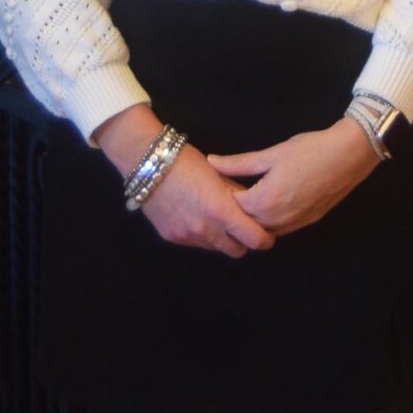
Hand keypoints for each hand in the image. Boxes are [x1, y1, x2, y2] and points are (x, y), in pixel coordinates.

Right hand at [91, 106, 272, 258]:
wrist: (147, 162)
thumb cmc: (187, 161)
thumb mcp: (218, 174)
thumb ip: (236, 194)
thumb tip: (252, 208)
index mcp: (221, 210)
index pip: (254, 240)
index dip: (264, 239)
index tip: (266, 234)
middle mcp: (205, 229)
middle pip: (237, 251)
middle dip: (243, 242)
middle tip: (242, 227)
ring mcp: (187, 236)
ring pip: (215, 249)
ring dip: (221, 239)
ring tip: (217, 219)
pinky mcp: (172, 238)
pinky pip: (195, 244)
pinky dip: (201, 236)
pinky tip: (196, 217)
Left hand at [207, 121, 380, 234]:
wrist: (348, 156)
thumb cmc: (309, 150)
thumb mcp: (271, 154)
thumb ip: (239, 163)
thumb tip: (211, 162)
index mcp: (264, 201)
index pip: (232, 207)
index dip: (221, 195)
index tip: (216, 183)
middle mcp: (277, 219)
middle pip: (244, 222)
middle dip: (234, 209)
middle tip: (228, 190)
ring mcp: (293, 224)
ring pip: (262, 230)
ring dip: (252, 217)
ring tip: (246, 196)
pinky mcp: (305, 223)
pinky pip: (279, 229)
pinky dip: (268, 221)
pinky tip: (267, 203)